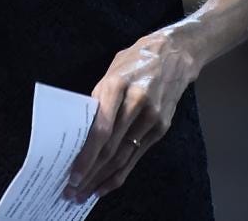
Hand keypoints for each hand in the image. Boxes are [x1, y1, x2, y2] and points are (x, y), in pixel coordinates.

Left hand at [64, 29, 197, 202]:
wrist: (175, 53)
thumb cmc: (135, 61)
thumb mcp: (111, 72)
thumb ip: (98, 100)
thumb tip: (80, 131)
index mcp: (118, 85)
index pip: (101, 129)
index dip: (87, 155)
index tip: (73, 174)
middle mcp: (137, 103)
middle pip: (111, 147)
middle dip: (90, 172)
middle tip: (72, 191)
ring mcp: (152, 117)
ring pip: (124, 156)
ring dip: (103, 178)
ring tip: (85, 193)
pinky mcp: (162, 127)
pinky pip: (137, 156)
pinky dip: (121, 173)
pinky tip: (107, 184)